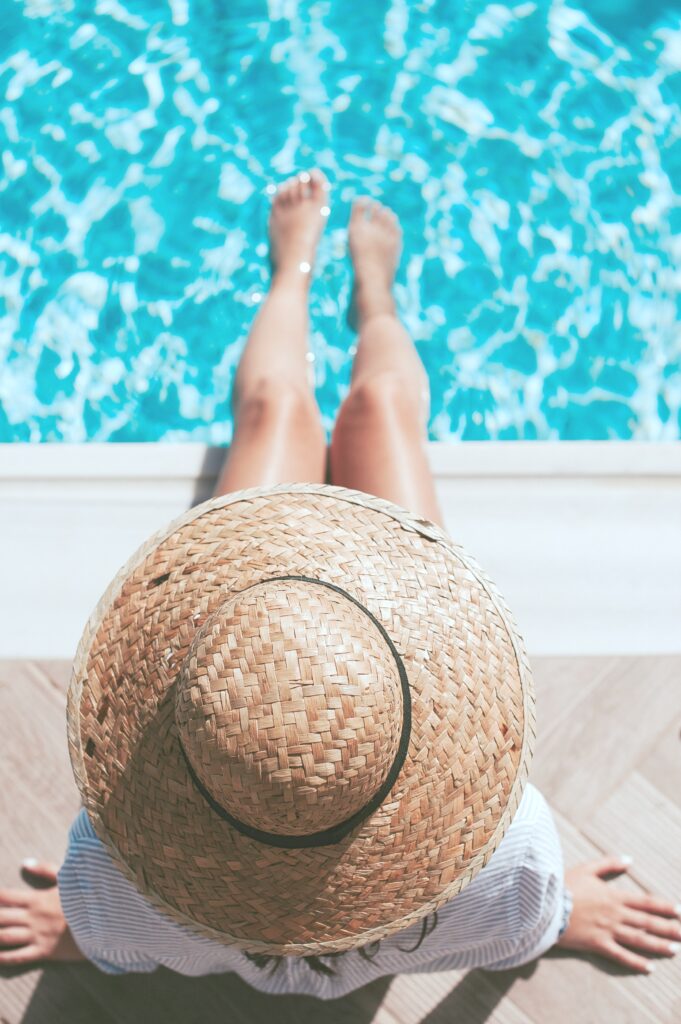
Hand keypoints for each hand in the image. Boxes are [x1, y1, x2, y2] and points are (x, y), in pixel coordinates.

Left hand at [0, 860, 84, 965]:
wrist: (105, 919)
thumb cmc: (87, 896)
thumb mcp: (69, 878)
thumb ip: (46, 870)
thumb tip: (25, 862)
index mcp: (37, 897)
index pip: (6, 897)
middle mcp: (33, 916)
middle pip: (0, 917)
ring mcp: (37, 935)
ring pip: (5, 936)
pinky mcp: (44, 951)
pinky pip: (19, 956)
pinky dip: (5, 958)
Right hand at [557, 857, 680, 972]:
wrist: (544, 903)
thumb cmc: (564, 884)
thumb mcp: (587, 868)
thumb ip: (609, 863)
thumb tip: (629, 859)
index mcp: (614, 895)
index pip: (645, 902)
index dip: (663, 906)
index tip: (678, 910)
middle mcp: (615, 914)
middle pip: (647, 922)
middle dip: (668, 928)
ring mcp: (608, 930)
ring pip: (638, 939)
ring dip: (658, 945)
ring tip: (675, 949)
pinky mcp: (597, 944)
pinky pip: (620, 955)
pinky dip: (635, 962)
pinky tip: (648, 968)